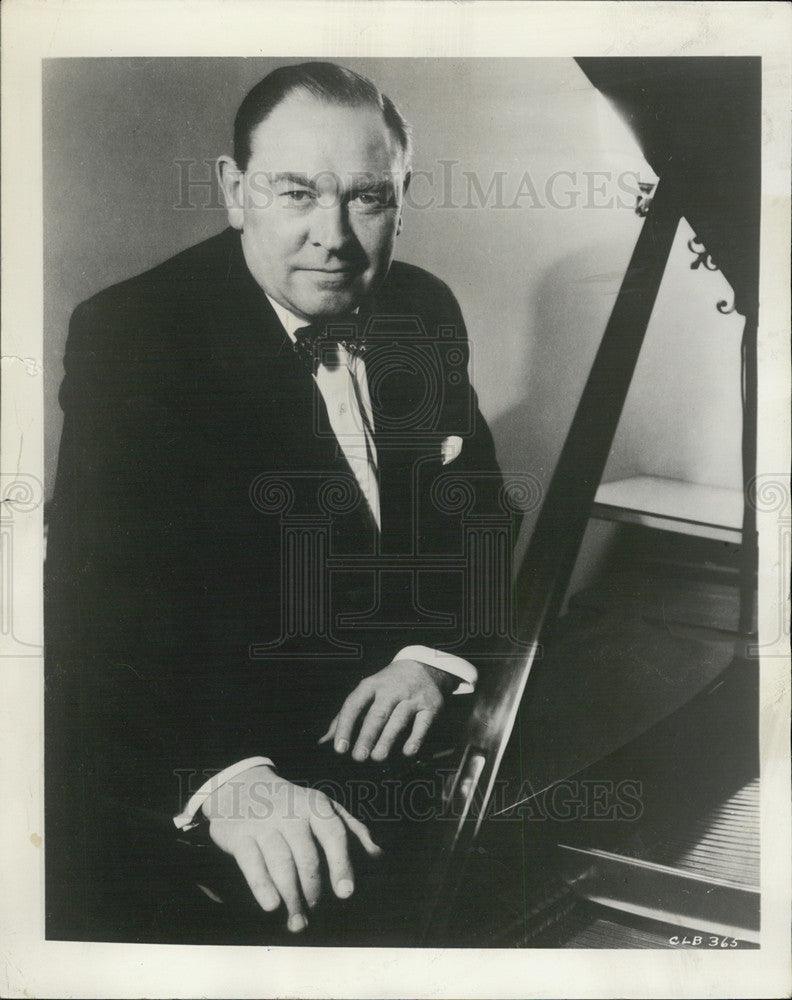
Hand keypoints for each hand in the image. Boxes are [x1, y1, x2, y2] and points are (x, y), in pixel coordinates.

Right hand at [202, 764, 381, 932]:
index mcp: (316, 806)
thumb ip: (352, 829)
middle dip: (314, 888)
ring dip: (292, 897)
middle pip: (307, 856)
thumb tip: (377, 855)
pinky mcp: (239, 836)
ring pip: (281, 864)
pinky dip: (262, 886)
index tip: (346, 893)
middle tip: (318, 910)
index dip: (341, 864)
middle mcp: (291, 813)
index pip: (334, 833)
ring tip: (299, 922)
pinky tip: (272, 906)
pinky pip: (251, 864)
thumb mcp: (323, 807)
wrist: (242, 785)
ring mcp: (264, 824)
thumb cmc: (293, 804)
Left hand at [318, 659, 453, 761]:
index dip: (345, 726)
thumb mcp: (366, 692)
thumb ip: (344, 716)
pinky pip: (423, 723)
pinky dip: (415, 738)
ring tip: (377, 758)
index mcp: (370, 685)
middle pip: (377, 713)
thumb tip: (323, 741)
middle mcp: (391, 690)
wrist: (425, 666)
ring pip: (398, 719)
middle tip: (358, 757)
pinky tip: (407, 752)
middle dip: (367, 736)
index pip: (354, 704)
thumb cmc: (387, 685)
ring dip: (387, 739)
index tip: (339, 748)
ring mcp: (412, 697)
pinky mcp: (430, 706)